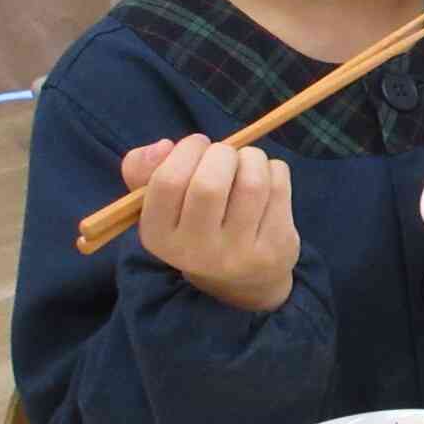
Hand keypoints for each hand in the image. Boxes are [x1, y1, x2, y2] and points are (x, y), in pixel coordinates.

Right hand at [123, 135, 298, 312]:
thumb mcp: (161, 205)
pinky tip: (266, 178)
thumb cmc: (196, 226)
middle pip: (210, 184)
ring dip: (252, 157)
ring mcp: (239, 252)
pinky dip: (274, 168)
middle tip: (224, 154)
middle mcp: (196, 251)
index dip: (186, 151)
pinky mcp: (276, 246)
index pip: (167, 182)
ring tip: (246, 162)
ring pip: (252, 183)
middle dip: (221, 153)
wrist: (243, 278)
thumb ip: (144, 170)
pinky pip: (279, 187)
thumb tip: (163, 146)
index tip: (198, 144)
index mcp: (159, 236)